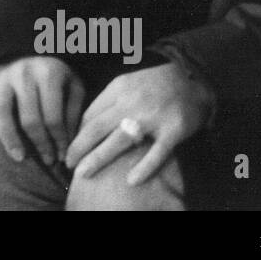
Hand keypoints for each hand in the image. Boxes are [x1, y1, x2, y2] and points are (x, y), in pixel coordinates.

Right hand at [0, 57, 85, 165]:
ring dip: (10, 138)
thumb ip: (74, 112)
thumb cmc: (57, 74)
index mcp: (48, 74)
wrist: (36, 48)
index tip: (62, 156)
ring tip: (19, 158)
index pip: (53, 117)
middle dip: (40, 144)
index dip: (59, 140)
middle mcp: (24, 73)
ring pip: (1, 111)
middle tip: (47, 161)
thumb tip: (68, 146)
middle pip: (29, 118)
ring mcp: (3, 76)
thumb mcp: (74, 86)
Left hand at [64, 63, 214, 185]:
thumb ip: (108, 102)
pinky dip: (144, 167)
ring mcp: (152, 116)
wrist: (193, 78)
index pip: (91, 115)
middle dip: (78, 148)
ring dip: (98, 158)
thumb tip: (85, 126)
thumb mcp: (127, 84)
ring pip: (119, 140)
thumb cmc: (154, 85)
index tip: (71, 148)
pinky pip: (156, 152)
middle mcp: (131, 102)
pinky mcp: (173, 130)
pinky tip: (131, 180)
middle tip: (67, 163)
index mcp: (118, 88)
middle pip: (97, 128)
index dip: (78, 134)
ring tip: (83, 173)